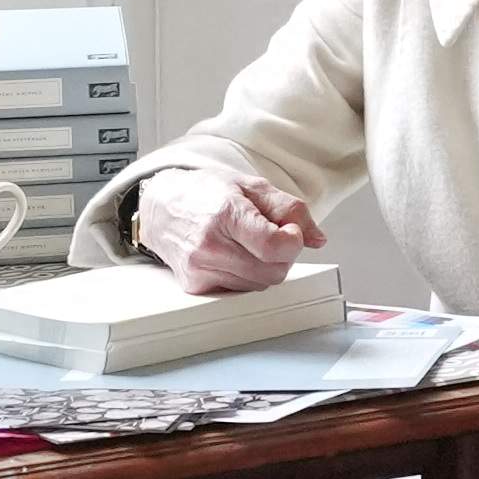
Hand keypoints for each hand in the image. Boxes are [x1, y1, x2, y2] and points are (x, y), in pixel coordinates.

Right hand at [145, 167, 325, 296]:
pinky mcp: (195, 286)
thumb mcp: (251, 186)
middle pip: (272, 272)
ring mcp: (200, 270)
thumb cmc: (206, 193)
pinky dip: (246, 277)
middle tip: (271, 237)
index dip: (293, 241)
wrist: (161, 207)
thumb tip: (317, 238)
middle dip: (282, 256)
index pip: (275, 247)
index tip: (290, 232)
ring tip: (249, 245)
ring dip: (264, 268)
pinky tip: (235, 257)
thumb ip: (289, 209)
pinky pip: (240, 292)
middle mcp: (209, 246)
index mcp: (226, 215)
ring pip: (259, 286)